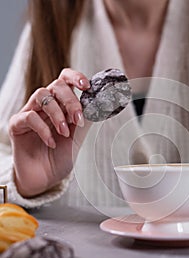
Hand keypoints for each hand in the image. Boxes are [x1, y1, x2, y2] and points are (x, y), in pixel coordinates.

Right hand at [9, 68, 90, 197]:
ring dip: (57, 113)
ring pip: (41, 95)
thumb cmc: (61, 156)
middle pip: (56, 86)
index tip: (87, 86)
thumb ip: (86, 119)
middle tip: (78, 119)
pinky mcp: (18, 125)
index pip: (66, 80)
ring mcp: (31, 113)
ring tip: (64, 133)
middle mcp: (46, 106)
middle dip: (70, 101)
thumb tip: (98, 103)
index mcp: (62, 105)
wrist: (46, 178)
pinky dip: (44, 129)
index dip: (76, 77)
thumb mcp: (79, 137)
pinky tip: (51, 142)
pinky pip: (29, 117)